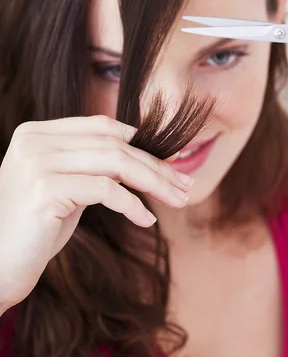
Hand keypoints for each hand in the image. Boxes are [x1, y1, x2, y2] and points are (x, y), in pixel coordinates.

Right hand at [0, 115, 191, 312]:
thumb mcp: (65, 188)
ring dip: (154, 182)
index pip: (102, 125)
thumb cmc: (33, 231)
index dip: (141, 142)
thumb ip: (92, 167)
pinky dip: (133, 205)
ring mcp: (38, 163)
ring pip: (115, 162)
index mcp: (38, 133)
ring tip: (178, 199)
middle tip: (185, 185)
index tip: (172, 162)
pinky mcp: (45, 189)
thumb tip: (141, 159)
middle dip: (156, 165)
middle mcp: (36, 141)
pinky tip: (145, 221)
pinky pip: (105, 190)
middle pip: (114, 143)